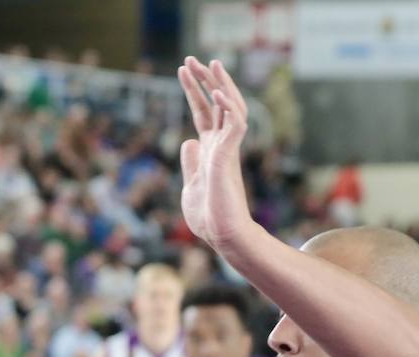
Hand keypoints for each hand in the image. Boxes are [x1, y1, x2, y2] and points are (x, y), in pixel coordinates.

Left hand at [177, 57, 255, 251]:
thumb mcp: (191, 185)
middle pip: (217, 104)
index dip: (194, 91)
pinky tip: (216, 91)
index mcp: (212, 151)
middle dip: (204, 79)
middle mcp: (222, 146)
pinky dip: (228, 106)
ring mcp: (228, 150)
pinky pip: (235, 125)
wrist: (221, 236)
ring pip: (230, 107)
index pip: (204, 113)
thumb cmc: (209, 217)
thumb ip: (192, 162)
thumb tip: (188, 142)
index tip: (183, 71)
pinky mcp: (230, 157)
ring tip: (208, 63)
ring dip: (219, 84)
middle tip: (191, 59)